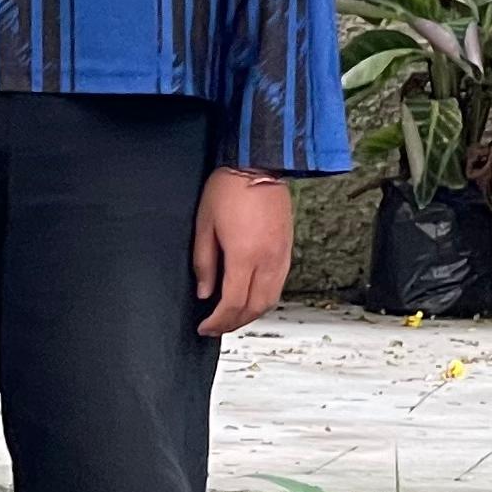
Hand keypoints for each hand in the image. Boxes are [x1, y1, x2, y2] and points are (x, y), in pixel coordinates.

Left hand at [193, 169, 294, 336]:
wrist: (259, 164)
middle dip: (234, 323)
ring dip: (251, 314)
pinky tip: (250, 298)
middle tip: (216, 327)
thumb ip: (204, 262)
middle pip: (254, 308)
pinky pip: (278, 286)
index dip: (218, 321)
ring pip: (270, 300)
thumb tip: (205, 291)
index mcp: (245, 255)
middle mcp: (267, 260)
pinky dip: (263, 299)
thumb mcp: (205, 224)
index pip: (233, 303)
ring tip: (232, 317)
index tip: (205, 326)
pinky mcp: (287, 250)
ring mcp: (281, 256)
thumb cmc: (230, 187)